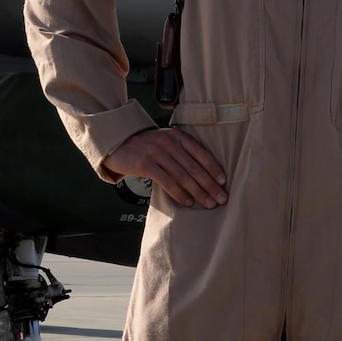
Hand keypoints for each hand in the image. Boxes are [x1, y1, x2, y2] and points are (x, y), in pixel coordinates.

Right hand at [106, 127, 227, 208]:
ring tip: (208, 204)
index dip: (214, 168)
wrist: (118, 141)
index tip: (223, 182)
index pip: (201, 153)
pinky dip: (179, 193)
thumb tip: (203, 173)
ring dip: (198, 192)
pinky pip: (167, 182)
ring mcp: (157, 153)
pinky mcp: (146, 164)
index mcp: (178, 136)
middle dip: (210, 185)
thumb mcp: (165, 141)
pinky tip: (188, 202)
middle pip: (195, 167)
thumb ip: (181, 151)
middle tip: (222, 199)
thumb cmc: (145, 145)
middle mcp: (169, 143)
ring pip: (183, 176)